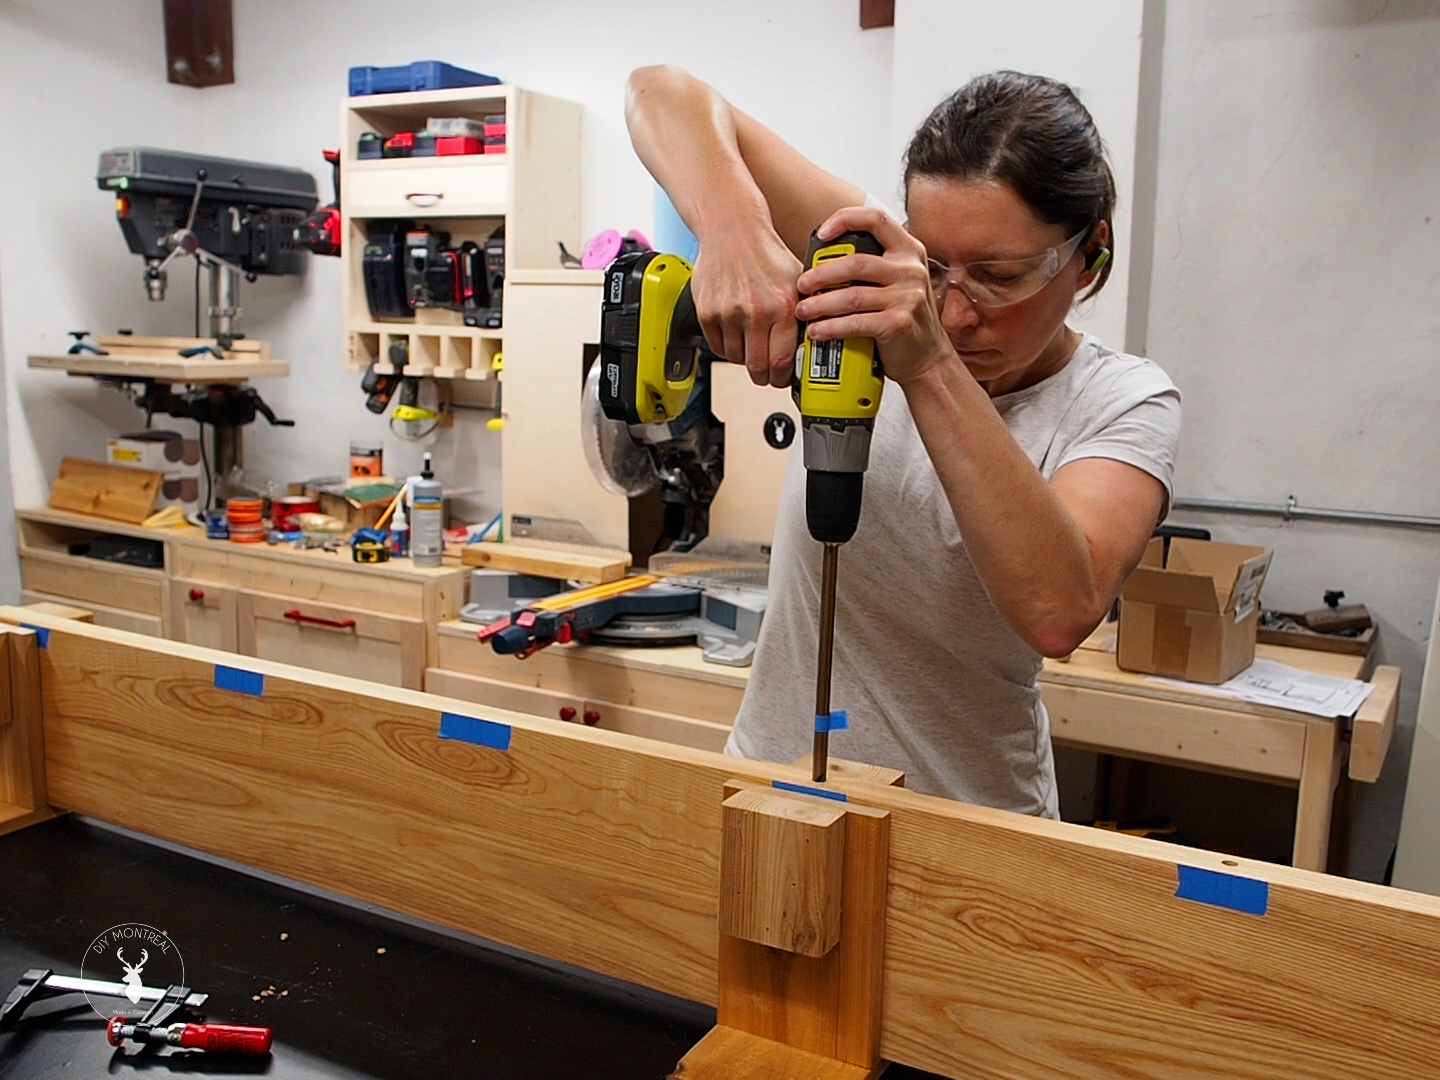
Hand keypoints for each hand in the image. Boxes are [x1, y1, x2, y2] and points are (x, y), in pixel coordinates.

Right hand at [689, 224, 802, 387]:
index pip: (782, 361)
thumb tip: (811, 348)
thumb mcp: (797, 281)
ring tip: (751, 342)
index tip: (783, 379)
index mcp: (782, 305)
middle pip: (757, 367)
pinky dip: (727, 346)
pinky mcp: (707, 312)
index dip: (782, 378)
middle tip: (767, 372)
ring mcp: (728, 313)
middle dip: (764, 375)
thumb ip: (804, 314)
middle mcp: (755, 311)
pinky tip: (736, 332)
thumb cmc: (766, 253)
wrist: (732, 228)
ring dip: (745, 358)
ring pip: (737, 359)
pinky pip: (717, 347)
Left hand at [793, 206, 954, 386]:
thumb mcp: (896, 282)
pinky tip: (817, 332)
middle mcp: (911, 270)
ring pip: (851, 296)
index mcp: (908, 251)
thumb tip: (823, 261)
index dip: (845, 219)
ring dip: (820, 304)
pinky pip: (855, 322)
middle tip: (802, 284)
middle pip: (855, 263)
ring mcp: (908, 296)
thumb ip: (872, 266)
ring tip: (803, 311)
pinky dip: (831, 328)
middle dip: (821, 274)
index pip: (876, 219)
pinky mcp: (899, 323)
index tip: (821, 233)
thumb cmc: (903, 318)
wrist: (928, 358)